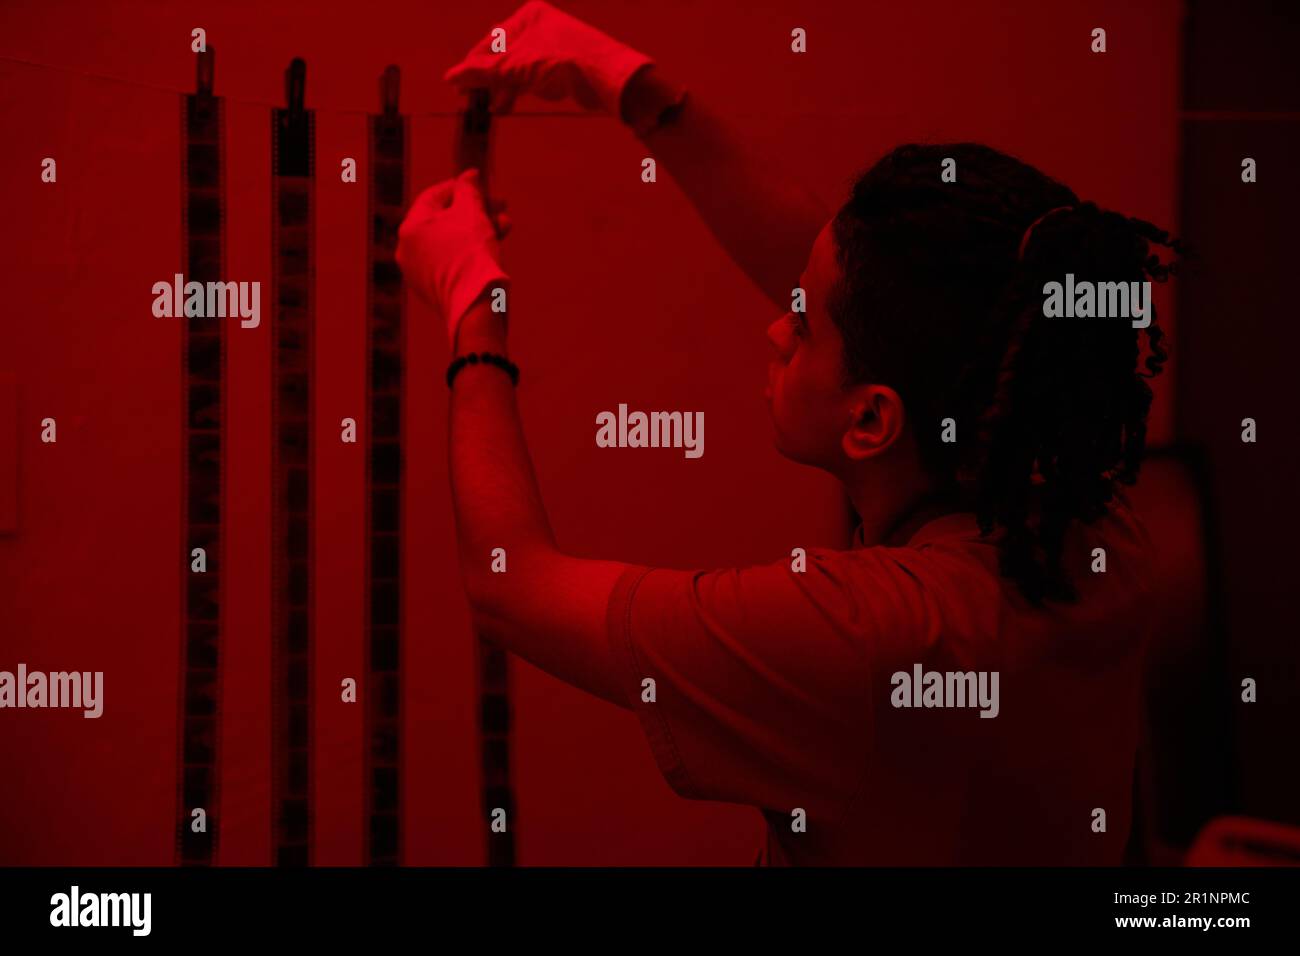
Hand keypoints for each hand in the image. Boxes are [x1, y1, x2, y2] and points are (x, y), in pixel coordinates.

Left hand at [396, 169, 511, 347]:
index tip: (483, 184)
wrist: (476, 306)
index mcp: (410, 228)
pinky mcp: (434, 290)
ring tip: (504, 229)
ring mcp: (419, 273)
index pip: (434, 196)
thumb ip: (469, 190)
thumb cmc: (472, 254)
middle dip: (476, 212)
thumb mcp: (472, 212)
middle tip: (500, 209)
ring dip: (479, 231)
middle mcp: (408, 250)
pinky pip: (452, 262)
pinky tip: (494, 249)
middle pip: (444, 220)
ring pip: (451, 242)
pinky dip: (471, 253)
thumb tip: (469, 176)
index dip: (461, 187)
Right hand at [444, 0, 652, 115]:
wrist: (606, 78)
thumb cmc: (562, 62)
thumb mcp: (515, 67)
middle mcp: (539, 27)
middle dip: (490, 79)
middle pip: (504, 55)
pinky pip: (534, 78)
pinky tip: (510, 105)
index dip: (473, 64)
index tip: (459, 85)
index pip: (490, 41)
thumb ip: (483, 72)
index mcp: (527, 16)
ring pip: (519, 68)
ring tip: (493, 108)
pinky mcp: (563, 67)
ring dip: (504, 88)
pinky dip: (521, 90)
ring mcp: (552, 46)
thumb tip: (451, 77)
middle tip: (474, 100)